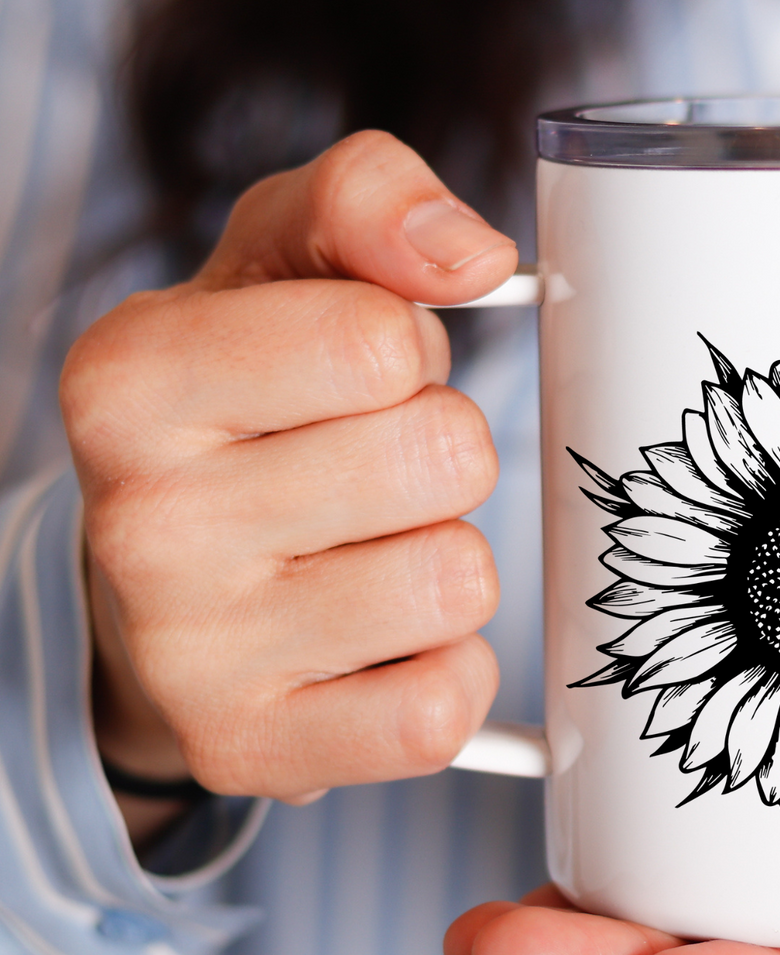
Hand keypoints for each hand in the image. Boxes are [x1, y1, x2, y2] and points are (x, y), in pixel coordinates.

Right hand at [64, 131, 516, 819]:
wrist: (170, 574)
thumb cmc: (253, 398)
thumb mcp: (284, 258)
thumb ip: (370, 203)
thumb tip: (474, 255)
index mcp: (131, 377)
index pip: (378, 339)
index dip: (407, 350)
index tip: (358, 374)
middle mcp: (140, 523)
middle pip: (441, 454)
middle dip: (444, 449)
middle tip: (375, 468)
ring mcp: (189, 656)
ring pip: (457, 579)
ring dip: (449, 555)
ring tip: (373, 549)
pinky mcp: (250, 751)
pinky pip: (437, 709)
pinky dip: (447, 667)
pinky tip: (387, 642)